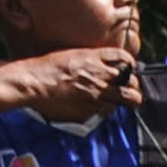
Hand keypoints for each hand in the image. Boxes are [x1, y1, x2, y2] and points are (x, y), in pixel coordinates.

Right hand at [0, 46, 136, 117]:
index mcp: (93, 57)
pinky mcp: (90, 108)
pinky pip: (107, 111)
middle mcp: (99, 75)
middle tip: (130, 90)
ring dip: (125, 101)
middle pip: (132, 83)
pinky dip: (107, 109)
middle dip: (133, 88)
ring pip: (126, 100)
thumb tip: (105, 69)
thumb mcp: (72, 56)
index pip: (124, 58)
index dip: (131, 64)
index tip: (130, 69)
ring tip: (119, 100)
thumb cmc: (46, 68)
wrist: (32, 83)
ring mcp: (96, 93)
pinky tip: (98, 105)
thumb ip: (91, 61)